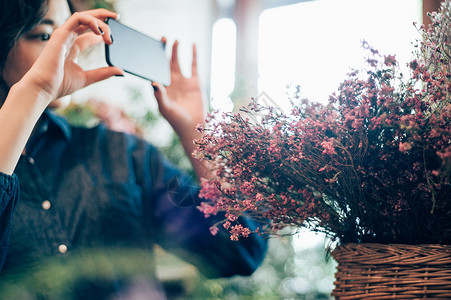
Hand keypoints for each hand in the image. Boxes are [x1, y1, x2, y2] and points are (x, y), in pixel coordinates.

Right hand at [21, 9, 123, 103]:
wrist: (44, 88)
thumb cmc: (60, 85)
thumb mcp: (88, 78)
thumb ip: (104, 73)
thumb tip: (121, 72)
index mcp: (72, 48)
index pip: (89, 33)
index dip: (102, 30)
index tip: (113, 36)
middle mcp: (68, 39)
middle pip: (86, 20)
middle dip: (102, 16)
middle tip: (117, 17)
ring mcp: (64, 35)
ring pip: (83, 17)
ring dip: (99, 20)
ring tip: (109, 33)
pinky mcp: (61, 34)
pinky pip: (77, 19)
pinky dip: (91, 21)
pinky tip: (100, 32)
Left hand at [152, 41, 212, 179]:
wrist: (192, 126)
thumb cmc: (176, 120)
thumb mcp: (165, 109)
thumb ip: (160, 96)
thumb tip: (153, 82)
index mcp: (161, 87)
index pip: (154, 70)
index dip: (152, 59)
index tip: (150, 48)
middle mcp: (170, 82)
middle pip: (165, 63)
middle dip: (163, 51)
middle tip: (162, 39)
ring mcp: (182, 81)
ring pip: (178, 62)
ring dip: (176, 51)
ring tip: (175, 40)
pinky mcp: (194, 82)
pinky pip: (193, 65)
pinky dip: (193, 55)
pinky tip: (192, 44)